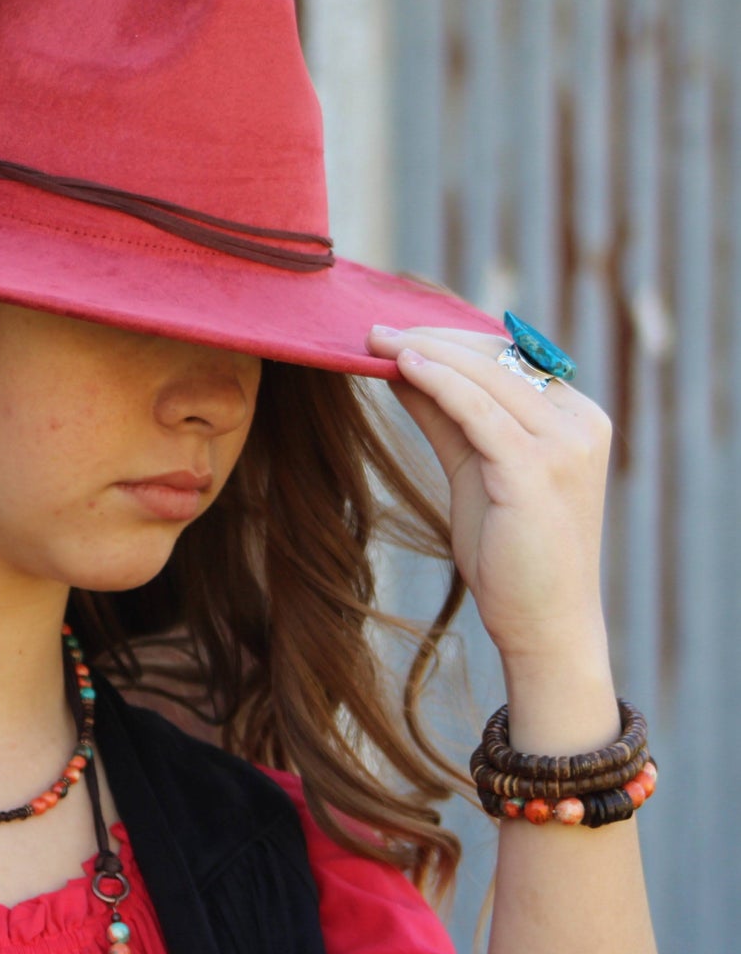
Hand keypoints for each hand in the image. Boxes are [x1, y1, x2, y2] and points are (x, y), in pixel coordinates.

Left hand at [366, 324, 612, 666]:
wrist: (543, 624)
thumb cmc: (509, 552)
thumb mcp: (473, 468)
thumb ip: (446, 415)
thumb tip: (401, 365)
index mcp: (575, 417)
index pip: (508, 357)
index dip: (449, 339)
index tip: (395, 331)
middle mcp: (580, 423)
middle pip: (497, 358)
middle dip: (431, 338)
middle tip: (373, 328)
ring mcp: (565, 444)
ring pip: (486, 376)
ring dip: (424, 352)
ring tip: (374, 340)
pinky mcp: (538, 469)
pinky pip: (480, 410)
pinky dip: (439, 381)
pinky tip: (402, 366)